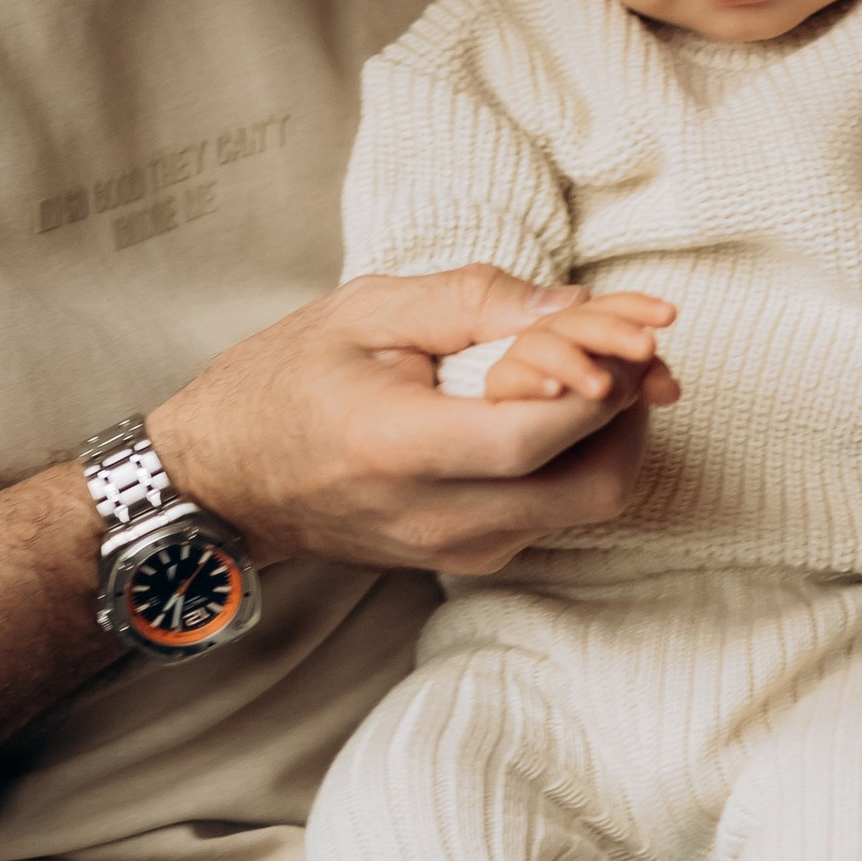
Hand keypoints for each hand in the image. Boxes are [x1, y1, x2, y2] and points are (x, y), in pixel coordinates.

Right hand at [150, 267, 672, 579]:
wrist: (223, 482)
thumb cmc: (282, 382)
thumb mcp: (364, 311)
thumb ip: (473, 300)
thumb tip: (576, 303)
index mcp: (397, 448)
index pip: (537, 433)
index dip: (604, 380)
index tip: (638, 327)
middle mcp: (437, 518)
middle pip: (592, 485)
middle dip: (634, 411)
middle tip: (636, 349)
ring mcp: (456, 550)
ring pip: (586, 504)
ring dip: (614, 435)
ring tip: (601, 369)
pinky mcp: (468, 560)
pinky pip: (553, 514)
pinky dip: (577, 459)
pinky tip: (557, 408)